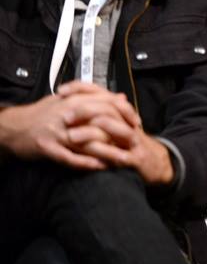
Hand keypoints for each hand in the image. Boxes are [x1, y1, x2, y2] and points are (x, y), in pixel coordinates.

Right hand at [0, 82, 140, 169]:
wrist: (14, 127)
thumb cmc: (43, 114)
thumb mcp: (68, 100)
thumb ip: (95, 98)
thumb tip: (121, 97)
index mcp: (72, 100)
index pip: (106, 102)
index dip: (125, 111)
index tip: (136, 122)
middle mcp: (66, 114)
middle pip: (101, 120)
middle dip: (121, 132)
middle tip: (135, 142)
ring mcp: (57, 131)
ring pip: (88, 141)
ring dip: (108, 151)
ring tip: (124, 159)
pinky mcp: (47, 147)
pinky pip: (70, 157)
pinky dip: (86, 162)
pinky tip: (100, 166)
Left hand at [59, 82, 173, 185]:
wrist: (155, 162)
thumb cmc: (129, 143)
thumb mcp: (114, 124)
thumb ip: (98, 109)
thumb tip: (76, 96)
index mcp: (121, 112)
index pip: (101, 92)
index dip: (81, 89)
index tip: (62, 92)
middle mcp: (128, 123)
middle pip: (110, 109)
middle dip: (85, 111)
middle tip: (65, 116)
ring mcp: (134, 141)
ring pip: (118, 131)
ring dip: (93, 133)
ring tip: (72, 136)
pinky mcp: (136, 159)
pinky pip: (121, 156)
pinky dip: (106, 155)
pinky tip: (91, 156)